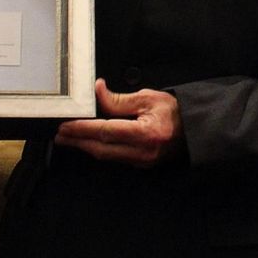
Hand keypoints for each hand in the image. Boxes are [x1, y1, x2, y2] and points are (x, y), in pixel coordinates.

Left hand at [55, 78, 182, 166]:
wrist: (196, 130)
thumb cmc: (176, 112)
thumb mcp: (149, 98)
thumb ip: (120, 100)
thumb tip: (98, 92)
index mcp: (145, 133)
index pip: (105, 131)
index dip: (83, 129)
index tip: (66, 125)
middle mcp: (142, 152)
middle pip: (101, 148)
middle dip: (78, 141)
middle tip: (60, 134)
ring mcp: (142, 162)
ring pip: (106, 156)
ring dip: (86, 147)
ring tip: (69, 139)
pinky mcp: (141, 165)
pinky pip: (115, 158)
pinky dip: (100, 150)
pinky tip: (90, 143)